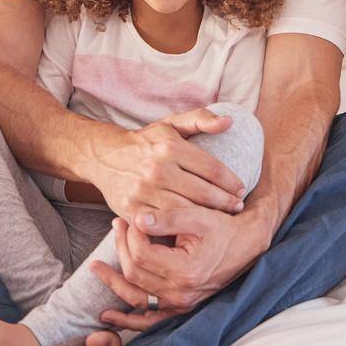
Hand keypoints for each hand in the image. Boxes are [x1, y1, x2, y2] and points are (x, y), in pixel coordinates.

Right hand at [83, 108, 245, 222]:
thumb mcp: (171, 123)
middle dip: (225, 202)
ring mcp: (144, 191)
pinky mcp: (133, 209)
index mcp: (170, 146)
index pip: (212, 168)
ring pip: (186, 210)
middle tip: (238, 207)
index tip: (242, 189)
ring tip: (223, 218)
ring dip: (209, 217)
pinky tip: (195, 227)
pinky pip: (164, 223)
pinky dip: (182, 227)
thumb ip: (201, 119)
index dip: (231, 181)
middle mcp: (157, 168)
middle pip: (203, 192)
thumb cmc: (145, 141)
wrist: (103, 157)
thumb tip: (229, 122)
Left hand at [88, 203, 266, 321]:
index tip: (132, 218)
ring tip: (96, 268)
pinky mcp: (181, 307)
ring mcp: (180, 304)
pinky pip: (150, 320)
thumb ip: (168, 217)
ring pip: (136, 296)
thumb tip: (136, 219)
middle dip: (122, 247)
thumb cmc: (224, 227)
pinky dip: (127, 320)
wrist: (247, 244)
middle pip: (135, 273)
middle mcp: (182, 293)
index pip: (142, 254)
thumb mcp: (198, 216)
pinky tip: (108, 315)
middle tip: (118, 226)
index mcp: (186, 270)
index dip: (131, 234)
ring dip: (114, 282)